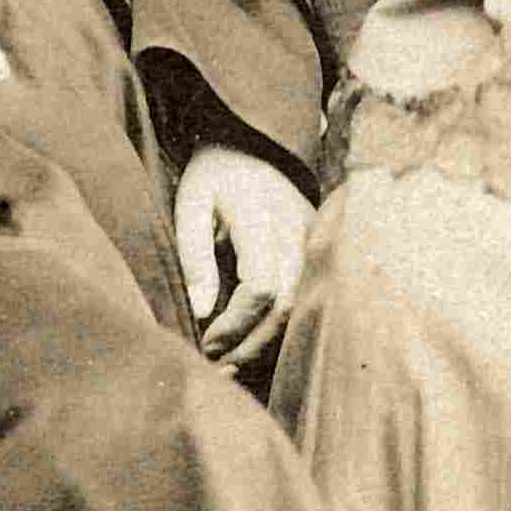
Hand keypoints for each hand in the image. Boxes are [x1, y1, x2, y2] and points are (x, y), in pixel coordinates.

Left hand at [171, 143, 312, 369]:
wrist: (255, 144)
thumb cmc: (214, 177)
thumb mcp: (191, 206)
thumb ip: (195, 257)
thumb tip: (202, 311)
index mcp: (262, 218)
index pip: (261, 287)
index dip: (235, 324)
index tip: (205, 342)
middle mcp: (296, 233)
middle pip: (285, 308)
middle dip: (250, 345)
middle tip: (215, 365)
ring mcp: (313, 242)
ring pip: (300, 310)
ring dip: (265, 344)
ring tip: (230, 362)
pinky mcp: (318, 251)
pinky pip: (304, 300)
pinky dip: (279, 328)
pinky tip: (252, 343)